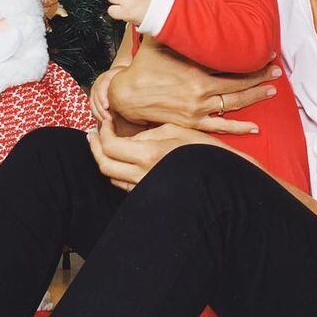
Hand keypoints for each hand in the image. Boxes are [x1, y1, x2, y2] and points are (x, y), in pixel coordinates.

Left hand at [86, 117, 226, 189]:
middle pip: (104, 164)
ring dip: (104, 159)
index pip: (109, 146)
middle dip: (95, 146)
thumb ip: (145, 135)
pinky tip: (121, 159)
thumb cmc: (203, 149)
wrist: (223, 179)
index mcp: (148, 155)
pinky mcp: (149, 194)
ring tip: (103, 144)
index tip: (106, 121)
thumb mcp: (174, 131)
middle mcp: (142, 175)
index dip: (103, 132)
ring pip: (112, 176)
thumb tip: (126, 139)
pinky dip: (118, 170)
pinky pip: (124, 184)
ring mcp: (145, 188)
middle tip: (93, 132)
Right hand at [89, 66, 126, 122]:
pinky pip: (93, 106)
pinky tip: (104, 119)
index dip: (102, 97)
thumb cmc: (126, 78)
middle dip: (100, 109)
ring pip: (93, 103)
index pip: (101, 86)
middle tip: (108, 118)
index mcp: (106, 77)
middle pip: (95, 96)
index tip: (106, 106)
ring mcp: (95, 90)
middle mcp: (98, 83)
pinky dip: (97, 114)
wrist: (120, 76)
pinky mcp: (94, 97)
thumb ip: (130, 82)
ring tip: (107, 121)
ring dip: (98, 113)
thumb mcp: (128, 77)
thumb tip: (135, 92)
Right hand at [108, 39, 279, 134]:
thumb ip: (173, 25)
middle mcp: (201, 89)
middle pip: (239, 83)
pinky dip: (240, 127)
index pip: (232, 62)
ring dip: (255, 96)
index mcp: (196, 68)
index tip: (266, 53)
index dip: (252, 59)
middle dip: (260, 76)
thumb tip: (177, 0)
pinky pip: (222, 127)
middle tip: (275, 70)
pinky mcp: (194, 123)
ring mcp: (199, 108)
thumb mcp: (159, 41)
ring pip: (235, 103)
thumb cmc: (143, 67)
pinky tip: (256, 127)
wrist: (127, 97)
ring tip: (271, 90)